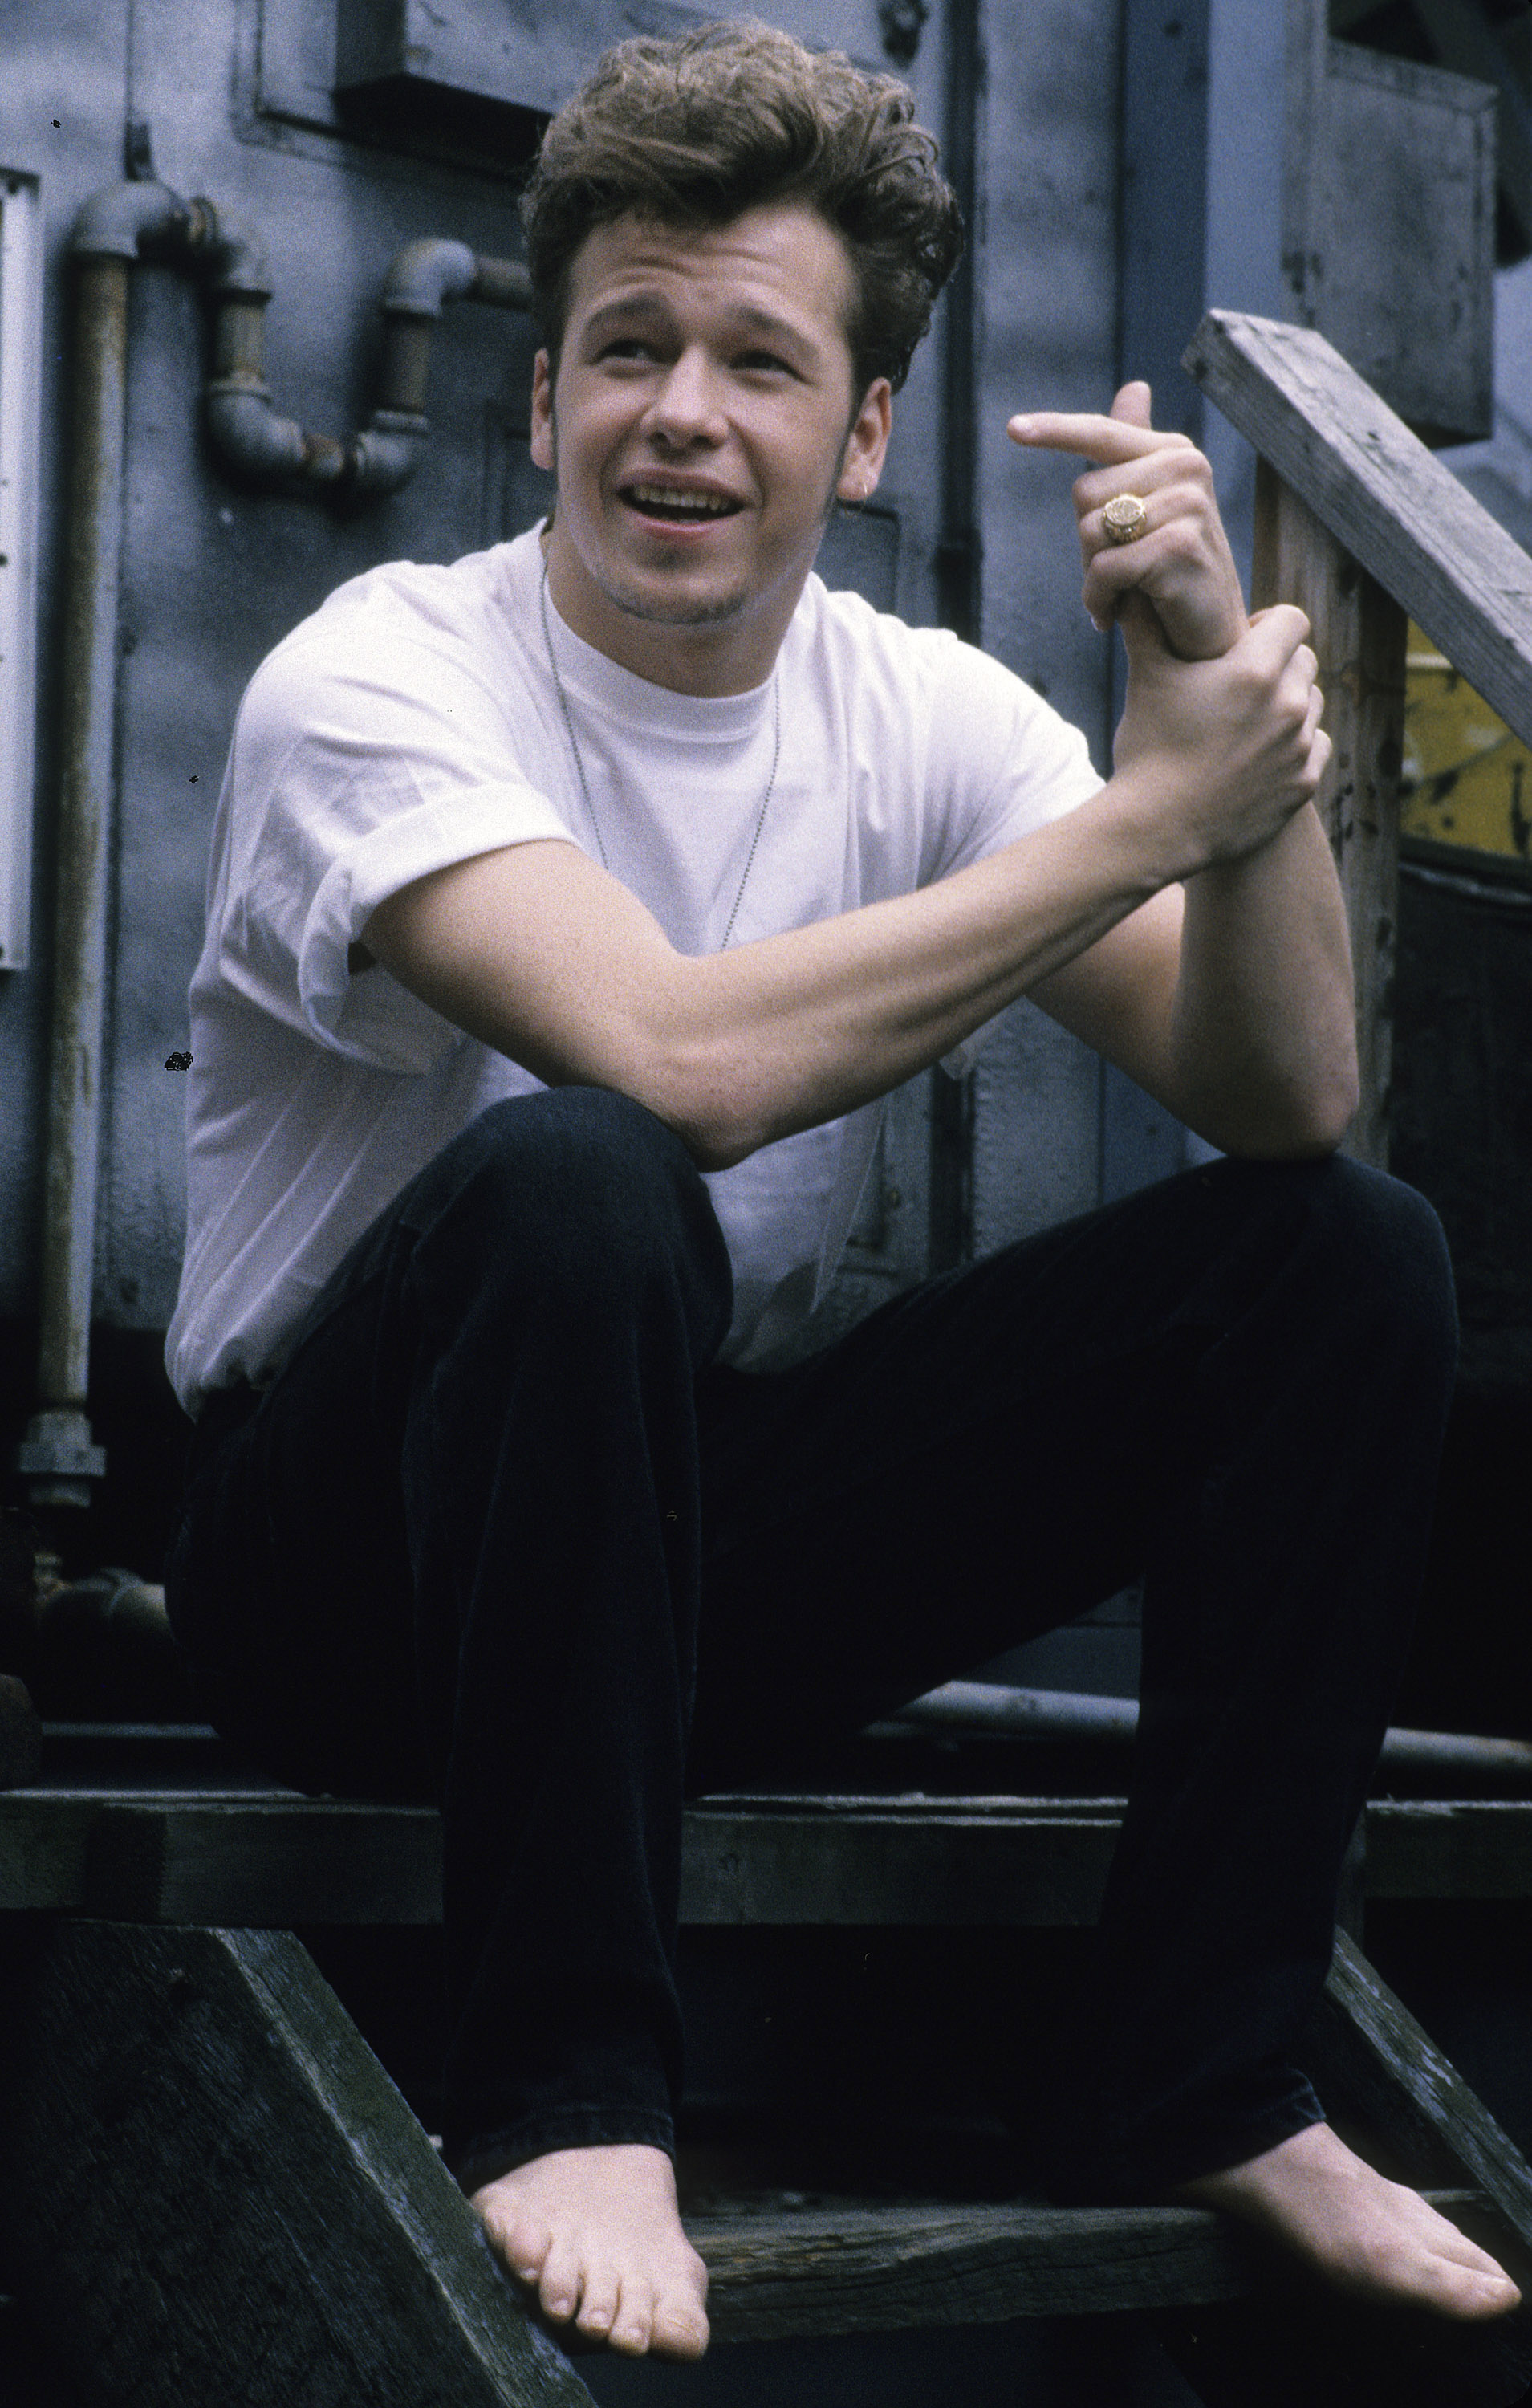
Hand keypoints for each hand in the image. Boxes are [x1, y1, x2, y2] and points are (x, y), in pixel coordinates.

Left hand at [1008, 382, 1245, 660]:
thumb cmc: (1169, 576)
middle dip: (1085, 543)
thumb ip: (1132, 456)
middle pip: (1083, 493)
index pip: (1103, 433)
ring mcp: (1188, 505)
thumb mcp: (1148, 510)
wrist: (1208, 641)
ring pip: (1090, 532)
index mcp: (1173, 453)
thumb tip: (1135, 387)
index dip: (1056, 431)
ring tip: (1121, 594)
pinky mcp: (1180, 546)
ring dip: (1091, 577)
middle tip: (1116, 574)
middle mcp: (1186, 468)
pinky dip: (1098, 601)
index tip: (1013, 429)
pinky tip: (1114, 616)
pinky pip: (1105, 569)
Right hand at [1113, 595, 1330, 874]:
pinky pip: (1316, 747)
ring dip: (1288, 705)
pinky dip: (1295, 747)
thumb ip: (1146, 625)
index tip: (1244, 642)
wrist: (1155, 829)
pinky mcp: (1303, 785)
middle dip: (1278, 665)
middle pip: (1305, 661)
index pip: (1293, 620)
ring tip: (1248, 723)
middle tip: (1241, 685)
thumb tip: (1132, 587)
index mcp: (1255, 671)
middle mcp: (1288, 705)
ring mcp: (1300, 748)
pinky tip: (1259, 756)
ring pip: (1312, 704)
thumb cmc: (1147, 750)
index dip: (1268, 625)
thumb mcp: (1145, 679)